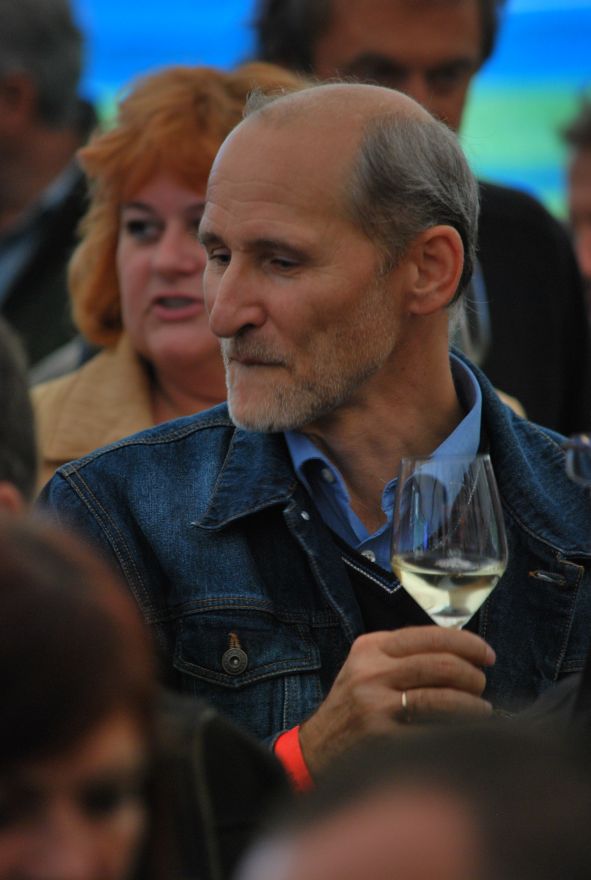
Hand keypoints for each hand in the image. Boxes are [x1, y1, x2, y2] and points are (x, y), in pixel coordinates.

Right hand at [299, 626, 494, 774]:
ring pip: (442, 697)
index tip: (487, 654)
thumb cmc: (352, 706)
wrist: (315, 749)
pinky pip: (433, 731)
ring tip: (482, 709)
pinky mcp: (382, 738)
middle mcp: (371, 672)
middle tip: (482, 684)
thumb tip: (461, 651)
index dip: (466, 643)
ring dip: (473, 704)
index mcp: (370, 648)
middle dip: (472, 674)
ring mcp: (375, 706)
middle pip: (440, 665)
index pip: (429, 635)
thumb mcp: (366, 666)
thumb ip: (402, 654)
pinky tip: (466, 732)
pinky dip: (458, 731)